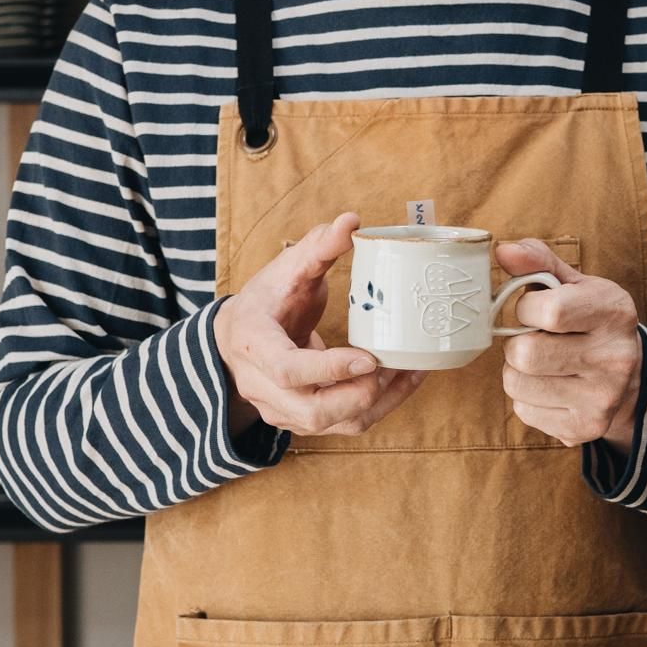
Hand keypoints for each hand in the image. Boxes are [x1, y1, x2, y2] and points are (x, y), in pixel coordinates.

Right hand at [213, 211, 427, 437]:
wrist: (238, 339)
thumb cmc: (265, 301)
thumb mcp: (285, 269)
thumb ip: (317, 248)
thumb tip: (351, 221)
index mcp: (253, 345)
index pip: (286, 369)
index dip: (328, 369)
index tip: (369, 358)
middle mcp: (263, 387)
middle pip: (312, 411)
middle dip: (359, 394)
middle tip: (393, 366)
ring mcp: (282, 410)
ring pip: (332, 425)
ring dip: (376, 403)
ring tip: (407, 372)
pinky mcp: (302, 420)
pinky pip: (343, 426)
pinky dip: (378, 407)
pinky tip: (403, 381)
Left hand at [495, 239, 642, 457]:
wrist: (630, 379)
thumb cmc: (590, 322)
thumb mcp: (574, 285)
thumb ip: (538, 263)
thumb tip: (502, 250)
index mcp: (614, 312)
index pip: (547, 311)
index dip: (526, 309)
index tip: (534, 310)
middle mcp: (615, 358)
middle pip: (525, 354)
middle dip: (518, 343)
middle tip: (535, 340)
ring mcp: (601, 398)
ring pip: (516, 384)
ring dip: (517, 372)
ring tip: (541, 364)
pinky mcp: (584, 428)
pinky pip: (523, 410)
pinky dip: (526, 398)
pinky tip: (550, 387)